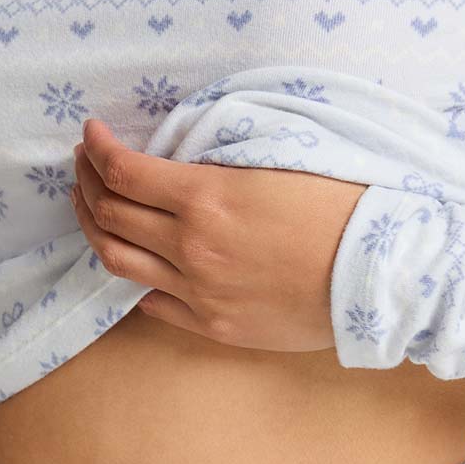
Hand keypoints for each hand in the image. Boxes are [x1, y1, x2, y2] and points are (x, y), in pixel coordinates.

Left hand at [69, 118, 367, 351]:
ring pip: (120, 262)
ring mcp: (200, 294)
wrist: (378, 276)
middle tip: (86, 167)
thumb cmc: (341, 209)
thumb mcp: (275, 164)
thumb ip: (215, 168)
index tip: (91, 136)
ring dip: (96, 230)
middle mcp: (191, 249)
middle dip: (86, 184)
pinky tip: (138, 263)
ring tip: (94, 210)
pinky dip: (137, 280)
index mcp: (206, 199)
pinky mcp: (215, 327)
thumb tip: (177, 168)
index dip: (97, 150)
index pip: (123, 173)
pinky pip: (155, 305)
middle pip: (109, 216)